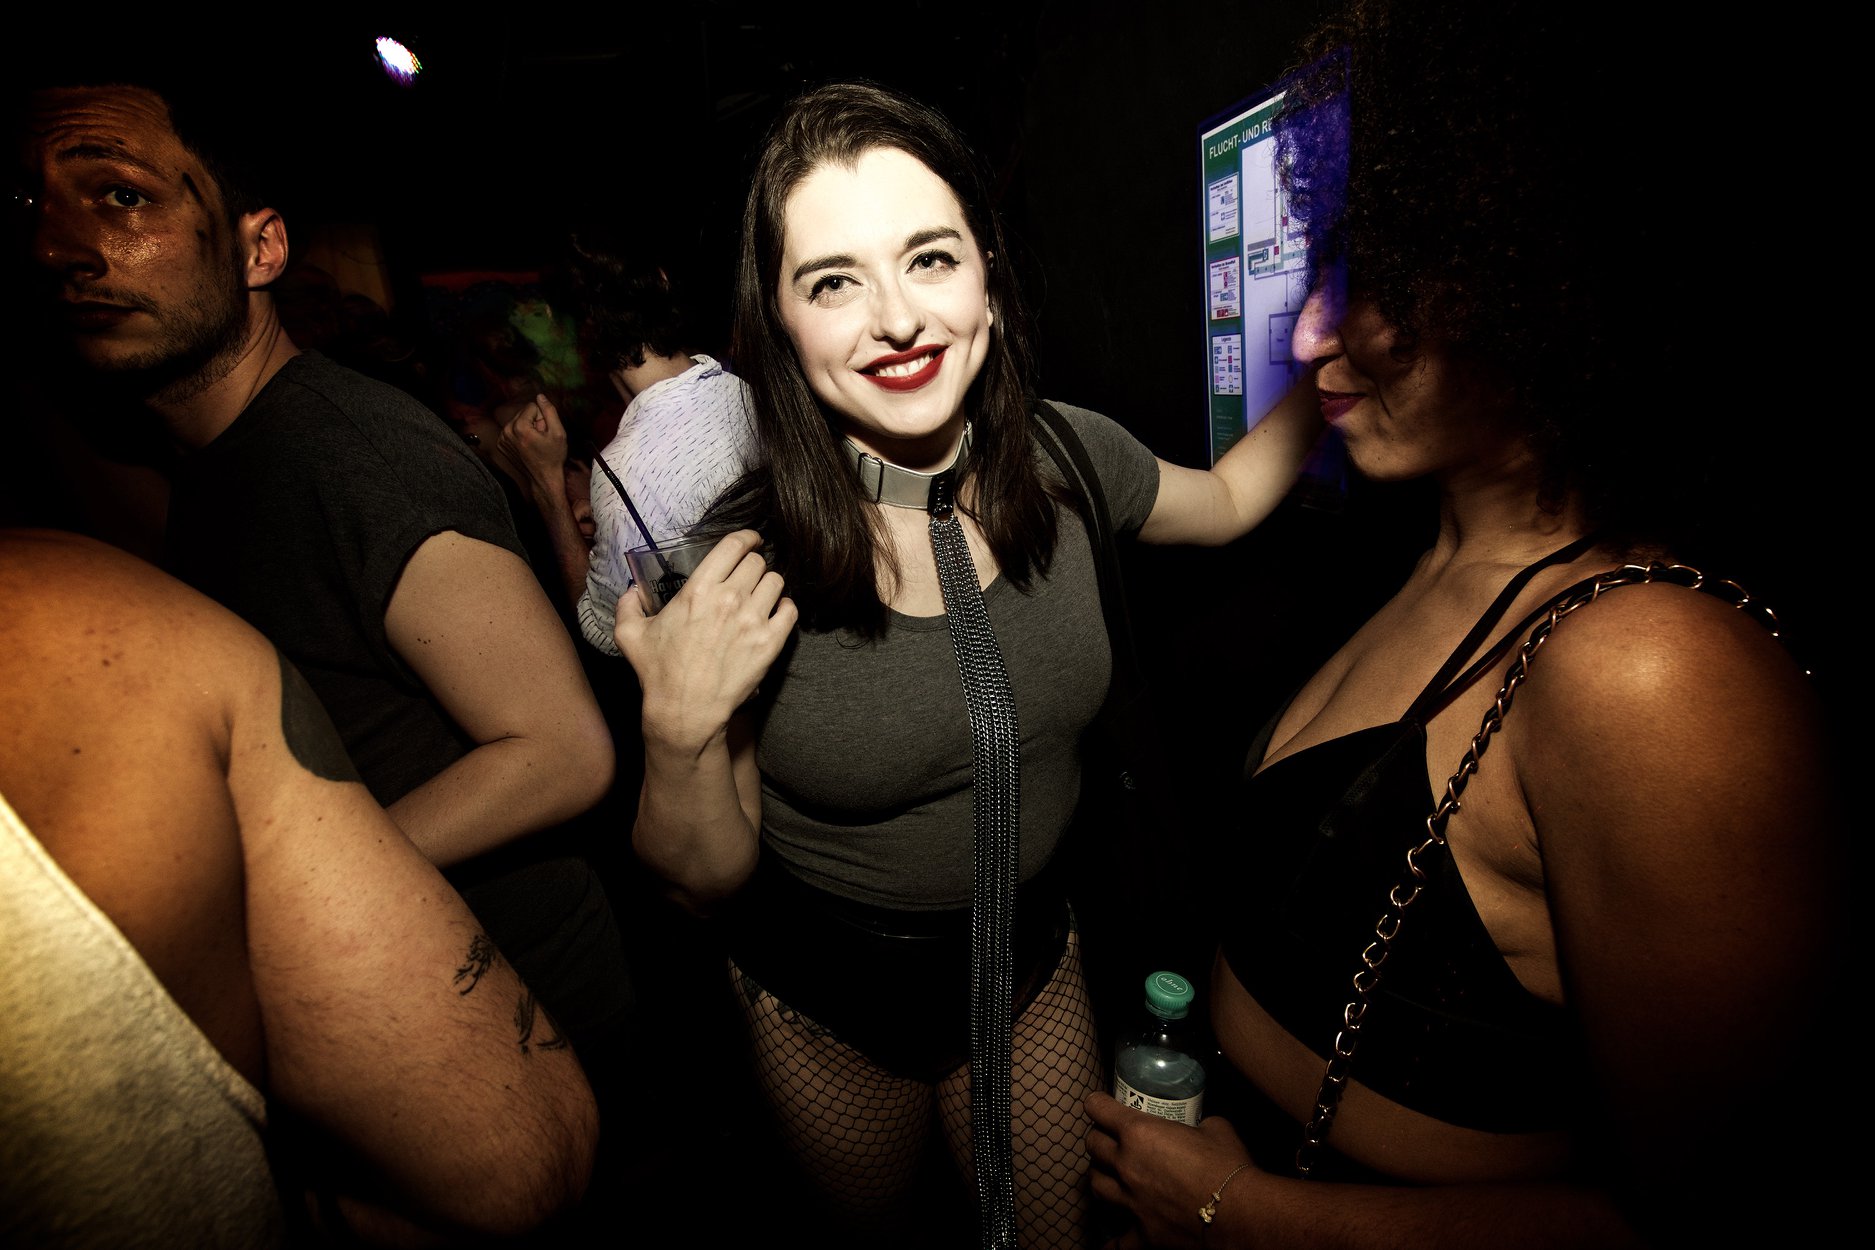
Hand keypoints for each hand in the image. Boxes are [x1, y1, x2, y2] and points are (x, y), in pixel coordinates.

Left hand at [493, 394, 569, 501]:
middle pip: (523, 412)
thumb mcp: (559, 433)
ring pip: (518, 420)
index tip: (545, 432)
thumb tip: (540, 396)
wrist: (543, 479)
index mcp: (519, 427)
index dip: (543, 417)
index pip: (532, 406)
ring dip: (527, 428)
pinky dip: (520, 435)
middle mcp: (507, 431)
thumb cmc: (553, 457)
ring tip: (534, 443)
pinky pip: (512, 430)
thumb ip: (550, 411)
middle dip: (534, 421)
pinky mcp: (501, 444)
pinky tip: (526, 446)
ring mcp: (502, 439)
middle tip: (541, 438)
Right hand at [614, 530, 794, 750]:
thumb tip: (631, 590)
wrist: (686, 710)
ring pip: (776, 582)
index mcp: (698, 589)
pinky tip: (774, 614)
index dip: (747, 538)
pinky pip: (790, 610)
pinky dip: (784, 608)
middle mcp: (729, 598)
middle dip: (753, 565)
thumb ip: (627, 605)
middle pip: (757, 562)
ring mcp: (753, 620)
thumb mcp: (630, 635)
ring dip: (769, 585)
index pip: (734, 545)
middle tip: (749, 576)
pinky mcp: (770, 643)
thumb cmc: (659, 673)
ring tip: (761, 595)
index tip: (750, 540)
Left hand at [1085, 1093, 1256, 1249]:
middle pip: (1093, 1146)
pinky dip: (1111, 1242)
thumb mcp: (1215, 1128)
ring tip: (1109, 1174)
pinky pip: (1116, 1242)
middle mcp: (1126, 1165)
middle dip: (1099, 1138)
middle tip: (1109, 1138)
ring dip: (1101, 1175)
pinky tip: (1108, 1243)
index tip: (1097, 1104)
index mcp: (1139, 1133)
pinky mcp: (1142, 1233)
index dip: (1096, 1104)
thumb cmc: (1228, 1166)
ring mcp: (1130, 1201)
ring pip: (1096, 1184)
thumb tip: (1200, 1128)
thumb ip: (1198, 1124)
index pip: (1099, 1110)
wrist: (1240, 1213)